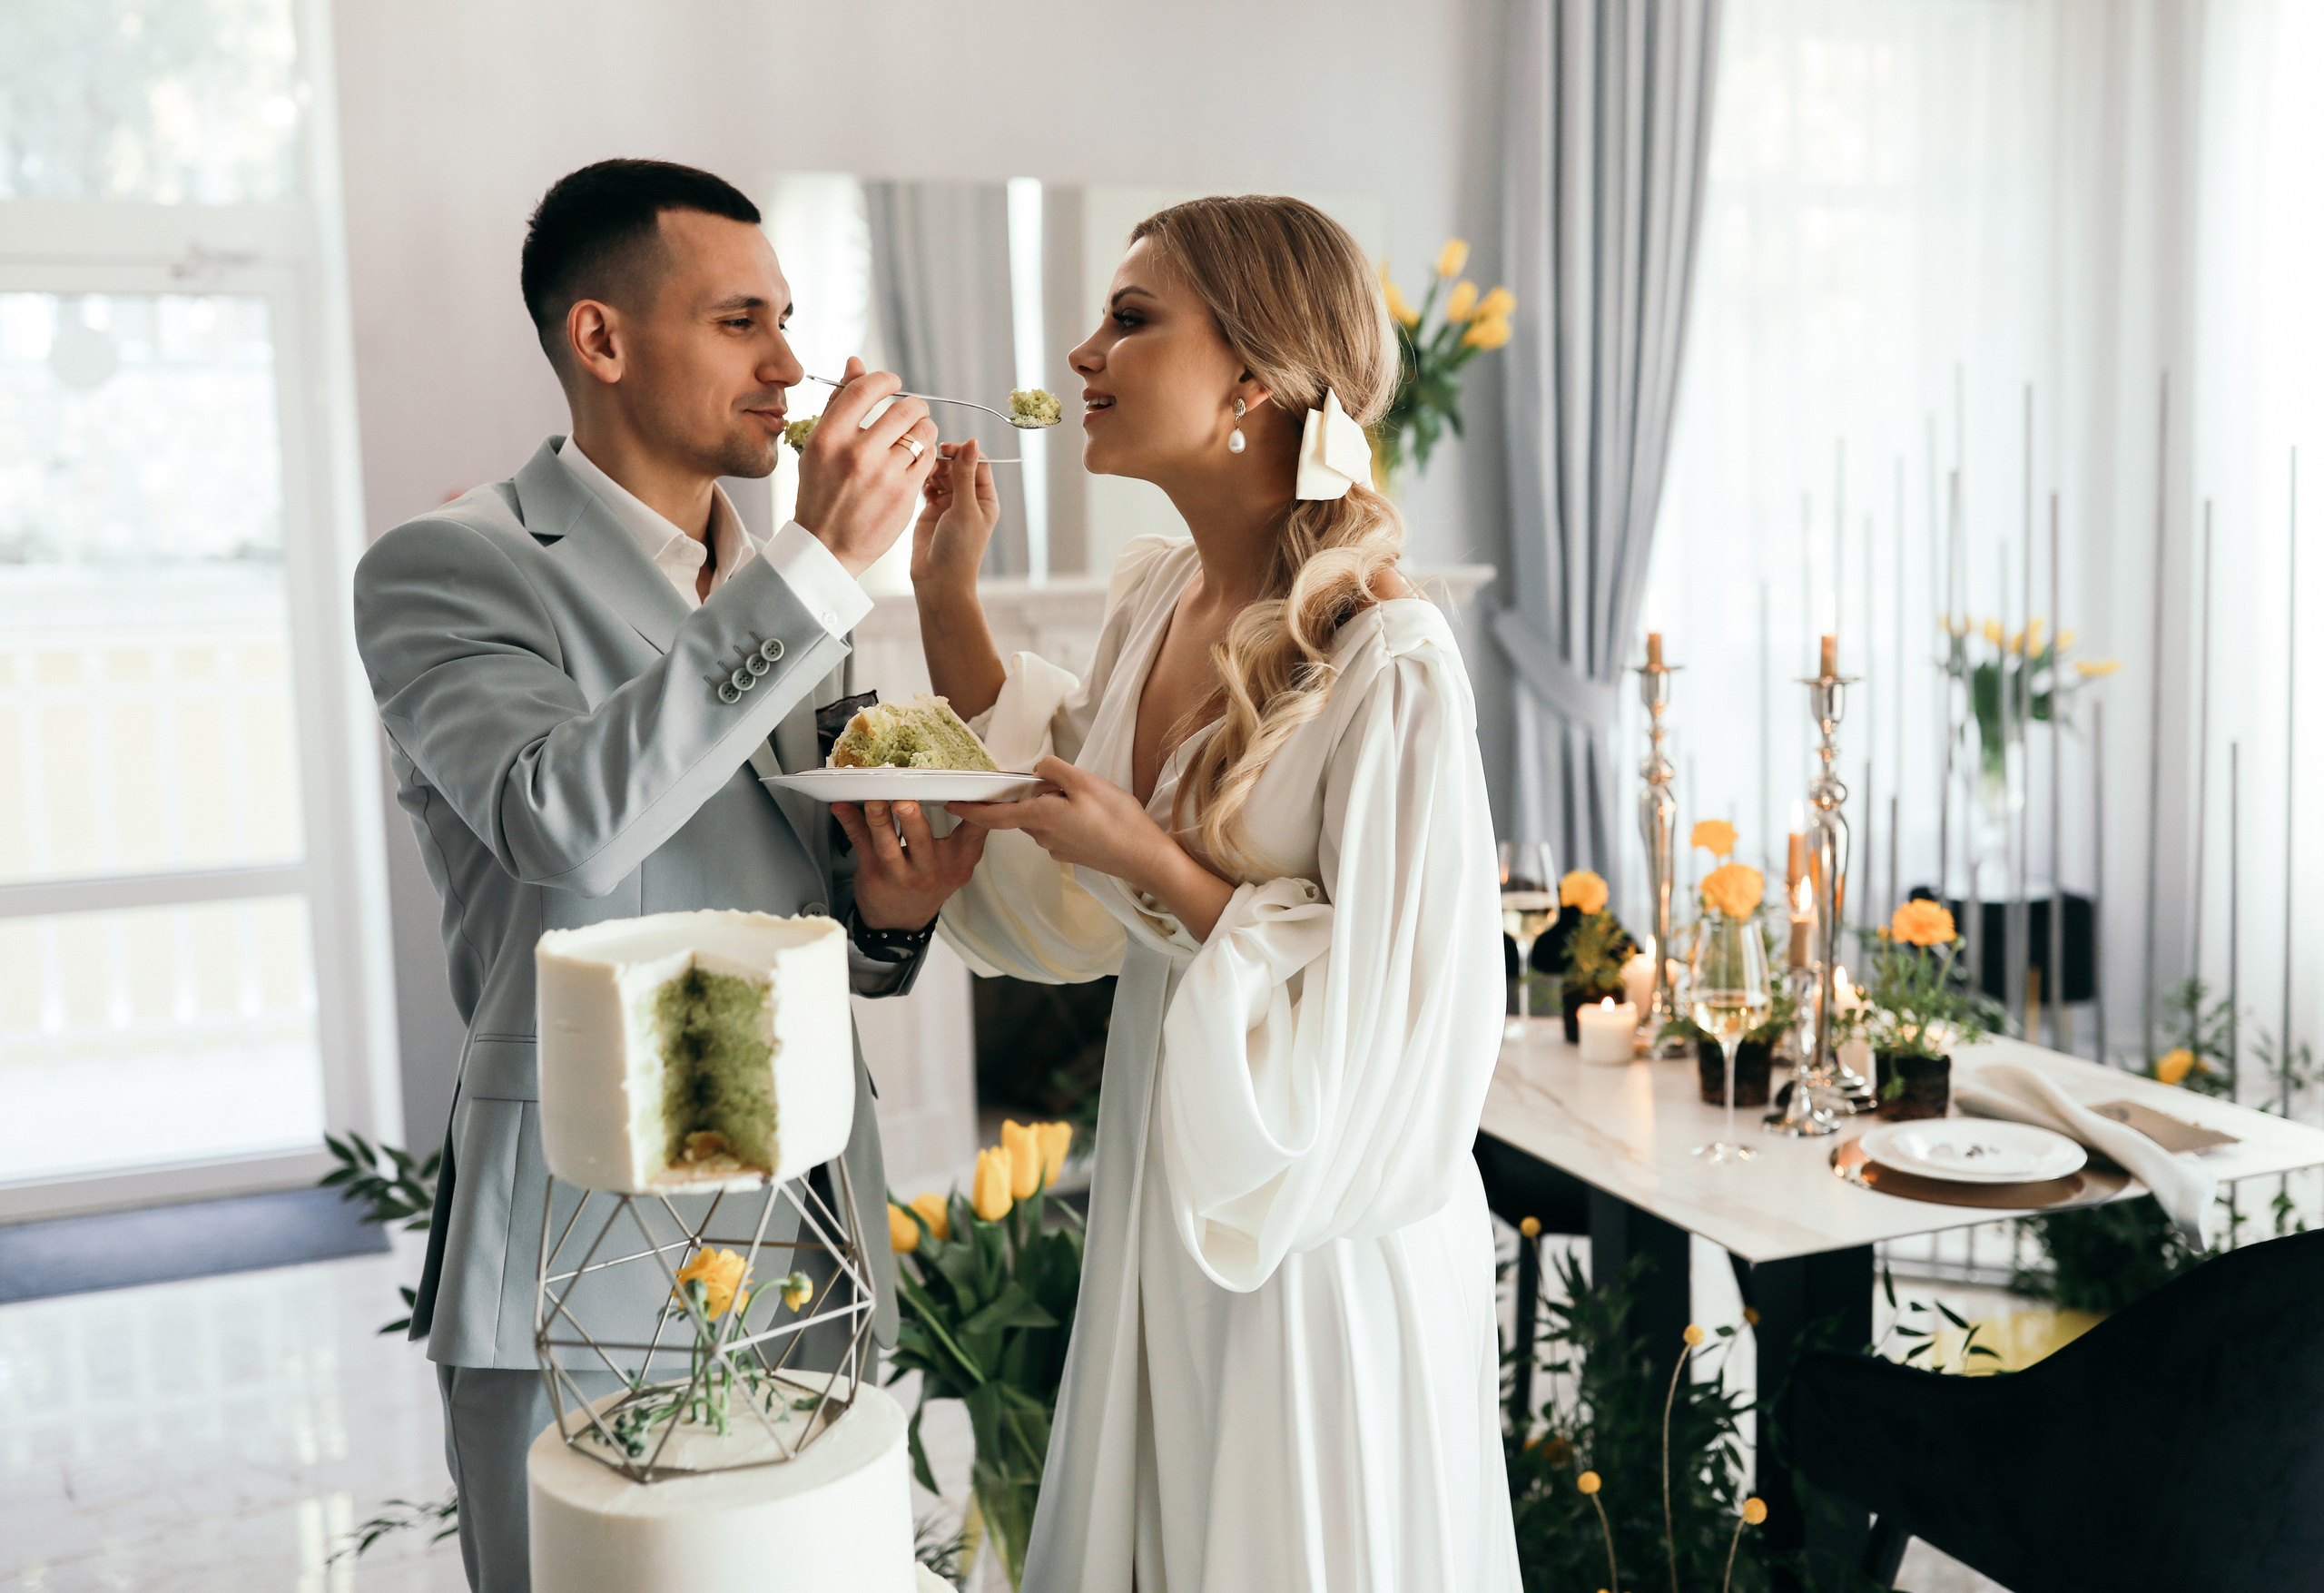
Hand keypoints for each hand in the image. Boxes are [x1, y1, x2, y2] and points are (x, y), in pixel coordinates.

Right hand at [794, 356, 939, 576]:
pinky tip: (919, 456)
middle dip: (914, 405)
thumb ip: (838, 404)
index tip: (893, 383)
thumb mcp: (817, 446)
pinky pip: (930, 458)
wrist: (827, 545)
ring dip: (926, 427)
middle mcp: (856, 453)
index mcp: (829, 437)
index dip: (885, 380)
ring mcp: (883, 475)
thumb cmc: (820, 491)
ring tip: (918, 433)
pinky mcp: (904, 494)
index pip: (865, 389)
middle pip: (903, 408)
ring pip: (923, 432)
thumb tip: (856, 362)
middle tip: (913, 411)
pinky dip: (929, 452)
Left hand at [832, 799, 987, 930]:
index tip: (966, 794)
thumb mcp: (957, 862)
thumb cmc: (929, 882)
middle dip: (911, 820)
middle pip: (922, 840)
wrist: (901, 922)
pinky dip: (849, 823)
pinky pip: (860, 843)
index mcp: (959, 860)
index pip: (974, 832)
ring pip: (887, 845)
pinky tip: (841, 808)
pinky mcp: (874, 873)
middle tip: (904, 802)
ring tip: (873, 801)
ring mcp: (900, 874)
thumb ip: (964, 832)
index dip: (974, 813)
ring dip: (878, 820)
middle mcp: (931, 868)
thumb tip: (966, 791)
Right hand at [912, 439, 998, 588]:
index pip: (977, 463)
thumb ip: (965, 475)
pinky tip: (918, 485)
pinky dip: (923, 482)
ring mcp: (949, 504)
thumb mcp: (964, 509)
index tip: (947, 449)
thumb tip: (972, 442)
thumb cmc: (959, 550)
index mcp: (985, 498)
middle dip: (945, 461)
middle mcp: (969, 499)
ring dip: (932, 470)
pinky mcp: (931, 510)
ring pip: (942, 474)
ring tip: (922, 474)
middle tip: (930, 463)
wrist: (938, 580)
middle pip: (957, 466)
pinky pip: (928, 486)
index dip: (963, 452)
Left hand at [948, 757, 1186, 896]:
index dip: (970, 810)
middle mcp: (1042, 837)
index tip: (951, 804)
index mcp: (1040, 817)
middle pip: (1022, 811)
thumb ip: (1054, 771)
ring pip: (1041, 819)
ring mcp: (1057, 848)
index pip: (994, 816)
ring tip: (1084, 795)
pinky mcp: (1071, 854)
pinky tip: (1090, 812)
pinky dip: (1064, 816)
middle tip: (1061, 780)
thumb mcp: (1085, 783)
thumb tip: (1037, 770)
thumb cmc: (1118, 820)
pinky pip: (1057, 829)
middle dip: (1031, 794)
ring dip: (1051, 804)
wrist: (1144, 858)